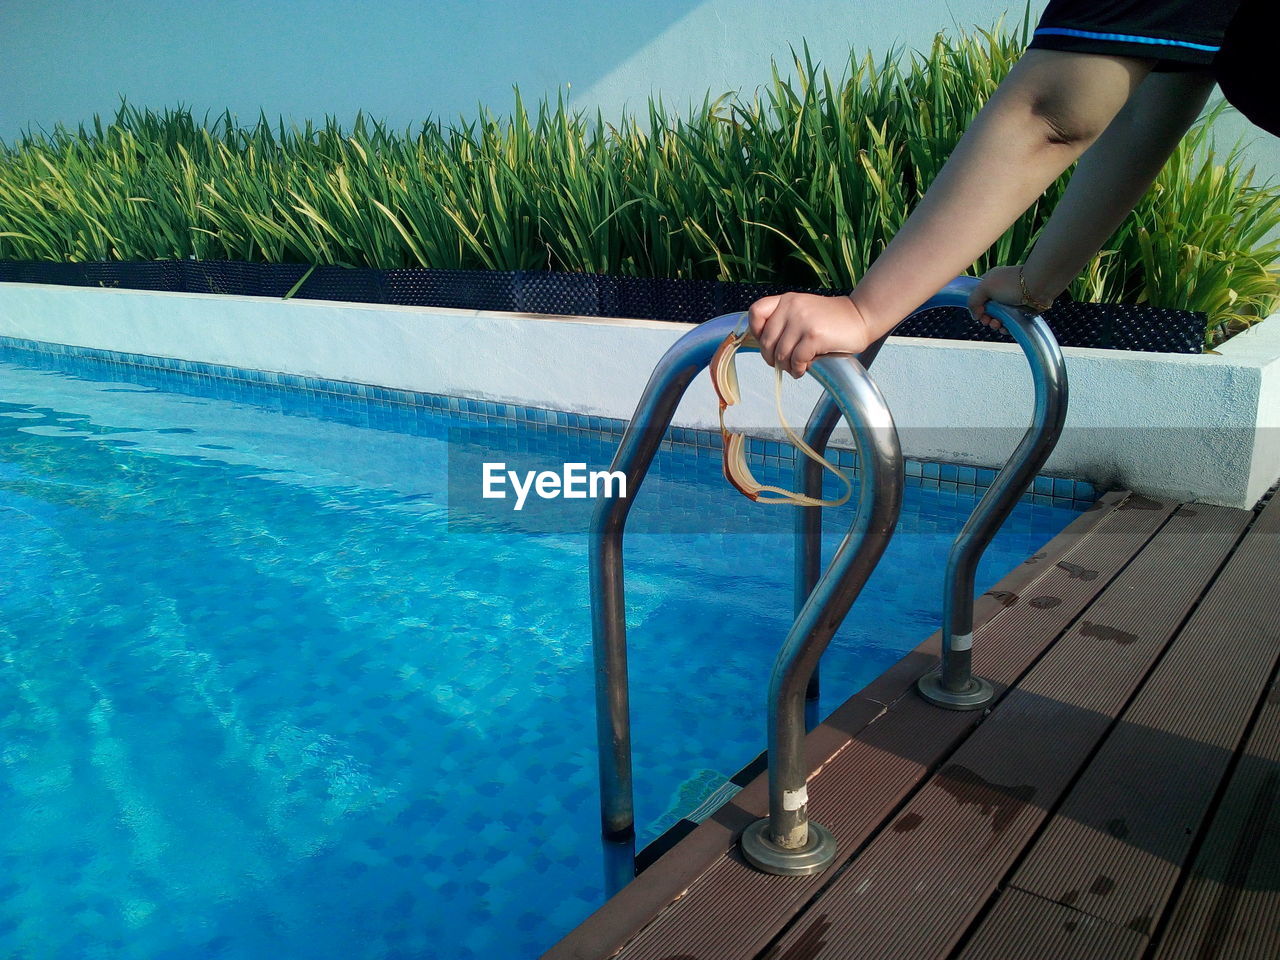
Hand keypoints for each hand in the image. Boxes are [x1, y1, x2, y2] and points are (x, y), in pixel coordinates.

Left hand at [746, 293, 874, 378]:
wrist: (862, 316)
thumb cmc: (833, 320)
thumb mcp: (803, 312)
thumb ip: (785, 323)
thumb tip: (767, 351)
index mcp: (787, 300)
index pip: (756, 312)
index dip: (756, 332)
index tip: (768, 344)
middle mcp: (792, 307)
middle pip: (766, 341)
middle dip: (773, 359)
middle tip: (784, 364)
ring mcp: (803, 320)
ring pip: (781, 354)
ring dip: (787, 367)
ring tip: (797, 368)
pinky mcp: (814, 335)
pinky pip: (796, 359)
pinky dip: (798, 369)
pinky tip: (805, 369)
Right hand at [966, 265, 1027, 332]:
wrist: (1038, 287)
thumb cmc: (1011, 284)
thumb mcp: (985, 287)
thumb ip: (973, 300)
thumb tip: (975, 315)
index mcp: (990, 282)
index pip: (978, 296)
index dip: (976, 306)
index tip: (979, 313)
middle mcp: (1000, 291)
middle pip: (987, 310)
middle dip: (986, 318)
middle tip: (989, 320)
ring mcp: (1010, 302)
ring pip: (997, 317)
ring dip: (995, 324)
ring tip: (998, 324)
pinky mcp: (1020, 311)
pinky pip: (1009, 322)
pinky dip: (1006, 327)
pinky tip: (1006, 328)